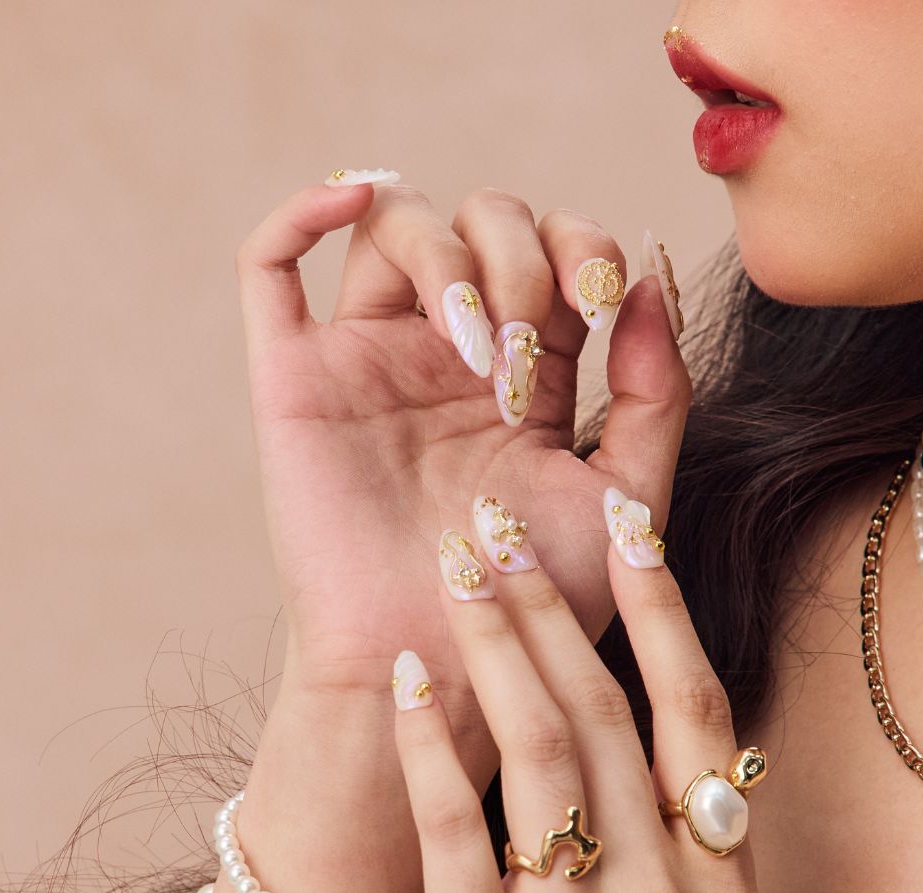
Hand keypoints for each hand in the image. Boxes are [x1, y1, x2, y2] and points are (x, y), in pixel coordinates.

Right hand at [236, 179, 686, 766]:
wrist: (446, 668)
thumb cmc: (537, 603)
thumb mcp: (623, 498)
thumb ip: (653, 396)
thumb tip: (649, 284)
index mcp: (520, 376)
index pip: (553, 252)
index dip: (584, 250)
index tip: (603, 306)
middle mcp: (444, 358)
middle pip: (479, 221)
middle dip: (519, 258)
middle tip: (523, 354)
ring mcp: (368, 363)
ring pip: (394, 225)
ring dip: (449, 255)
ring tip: (471, 345)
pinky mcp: (297, 383)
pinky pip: (268, 269)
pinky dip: (301, 212)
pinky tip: (352, 195)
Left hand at [392, 507, 761, 892]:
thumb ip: (689, 846)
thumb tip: (645, 720)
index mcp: (723, 886)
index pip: (699, 712)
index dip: (664, 609)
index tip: (629, 526)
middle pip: (602, 711)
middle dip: (549, 603)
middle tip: (501, 525)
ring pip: (537, 748)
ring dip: (494, 642)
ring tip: (458, 568)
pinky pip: (456, 827)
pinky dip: (430, 740)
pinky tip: (411, 674)